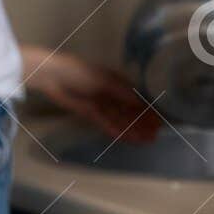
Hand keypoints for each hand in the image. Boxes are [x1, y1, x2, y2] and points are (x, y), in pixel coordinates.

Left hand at [21, 47, 159, 141]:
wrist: (54, 76)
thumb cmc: (80, 72)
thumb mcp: (105, 80)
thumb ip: (123, 93)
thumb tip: (141, 103)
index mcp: (116, 83)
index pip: (136, 100)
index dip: (148, 112)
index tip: (159, 123)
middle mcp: (111, 94)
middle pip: (129, 112)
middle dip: (142, 124)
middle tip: (153, 137)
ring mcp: (101, 104)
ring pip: (120, 120)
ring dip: (132, 130)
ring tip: (143, 142)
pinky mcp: (90, 113)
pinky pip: (107, 124)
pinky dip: (117, 131)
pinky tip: (126, 139)